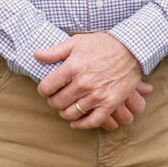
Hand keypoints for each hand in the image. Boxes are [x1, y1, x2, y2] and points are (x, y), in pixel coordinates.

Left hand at [32, 32, 151, 131]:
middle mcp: (83, 83)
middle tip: (56, 98)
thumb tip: (36, 55)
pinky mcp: (110, 103)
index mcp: (72, 67)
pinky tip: (76, 122)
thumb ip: (55, 51)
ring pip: (72, 113)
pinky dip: (82, 125)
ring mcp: (97, 95)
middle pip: (57, 102)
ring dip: (65, 113)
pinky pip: (93, 121)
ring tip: (66, 107)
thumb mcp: (77, 42)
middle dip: (53, 102)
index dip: (43, 90)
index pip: (47, 87)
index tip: (46, 90)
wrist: (131, 49)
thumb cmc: (103, 44)